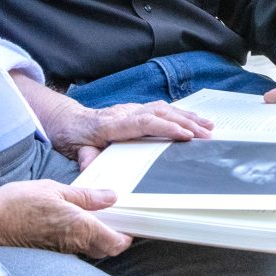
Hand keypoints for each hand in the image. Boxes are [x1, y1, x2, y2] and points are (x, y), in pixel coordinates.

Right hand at [0, 180, 131, 257]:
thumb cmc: (16, 203)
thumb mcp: (54, 189)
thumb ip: (85, 196)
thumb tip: (111, 197)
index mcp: (79, 227)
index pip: (116, 242)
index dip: (128, 236)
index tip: (134, 223)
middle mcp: (73, 244)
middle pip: (107, 250)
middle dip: (118, 238)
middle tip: (121, 219)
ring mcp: (61, 250)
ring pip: (92, 251)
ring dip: (101, 239)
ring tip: (102, 218)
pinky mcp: (50, 251)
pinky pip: (76, 249)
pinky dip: (84, 240)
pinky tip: (79, 223)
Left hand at [47, 98, 213, 167]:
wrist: (67, 120)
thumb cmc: (72, 136)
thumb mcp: (75, 150)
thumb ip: (86, 157)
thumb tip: (92, 166)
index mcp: (111, 124)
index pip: (144, 123)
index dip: (166, 128)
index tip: (185, 135)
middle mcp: (125, 113)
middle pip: (160, 113)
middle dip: (186, 123)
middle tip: (206, 134)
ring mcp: (131, 109)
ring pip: (164, 109)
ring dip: (187, 117)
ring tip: (208, 126)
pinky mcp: (136, 110)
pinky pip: (162, 109)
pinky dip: (180, 114)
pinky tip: (194, 120)